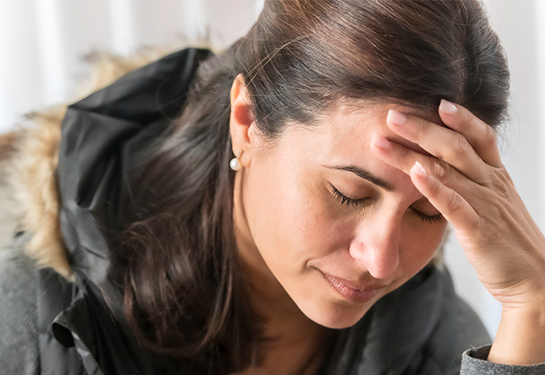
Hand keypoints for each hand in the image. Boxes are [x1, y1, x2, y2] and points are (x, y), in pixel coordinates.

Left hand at [370, 99, 544, 364]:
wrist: (537, 281)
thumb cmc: (508, 242)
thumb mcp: (493, 205)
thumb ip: (472, 185)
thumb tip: (442, 171)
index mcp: (496, 177)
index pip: (480, 137)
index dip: (461, 118)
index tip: (436, 101)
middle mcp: (491, 185)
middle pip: (456, 147)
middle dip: (422, 129)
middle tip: (391, 114)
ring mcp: (485, 206)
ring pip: (447, 171)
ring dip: (411, 153)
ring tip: (382, 142)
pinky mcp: (478, 230)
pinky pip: (454, 204)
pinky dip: (434, 187)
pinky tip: (414, 173)